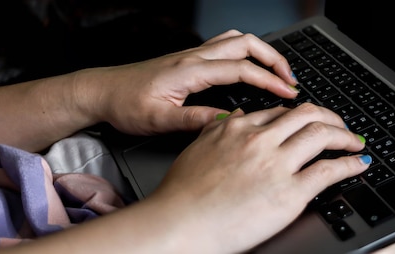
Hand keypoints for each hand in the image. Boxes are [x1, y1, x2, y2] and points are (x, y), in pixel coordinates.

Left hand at [77, 30, 298, 134]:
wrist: (103, 91)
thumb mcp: (159, 120)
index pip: (241, 69)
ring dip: (260, 52)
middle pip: (245, 44)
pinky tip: (249, 67)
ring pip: (236, 40)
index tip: (288, 94)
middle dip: (274, 59)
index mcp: (190, 70)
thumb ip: (195, 120)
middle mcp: (194, 56)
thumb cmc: (126, 104)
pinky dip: (245, 53)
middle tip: (290, 80)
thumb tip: (228, 120)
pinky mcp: (189, 59)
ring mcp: (192, 54)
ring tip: (276, 71)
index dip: (269, 81)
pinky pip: (224, 46)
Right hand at [147, 103, 370, 252]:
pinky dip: (349, 164)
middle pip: (307, 115)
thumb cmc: (182, 195)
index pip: (279, 113)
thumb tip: (236, 118)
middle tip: (340, 126)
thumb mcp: (198, 149)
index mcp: (238, 129)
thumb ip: (218, 130)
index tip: (310, 121)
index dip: (301, 115)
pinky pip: (329, 170)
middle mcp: (260, 140)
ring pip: (322, 134)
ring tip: (354, 141)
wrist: (179, 224)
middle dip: (329, 117)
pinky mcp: (290, 192)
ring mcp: (276, 164)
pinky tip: (357, 165)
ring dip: (345, 135)